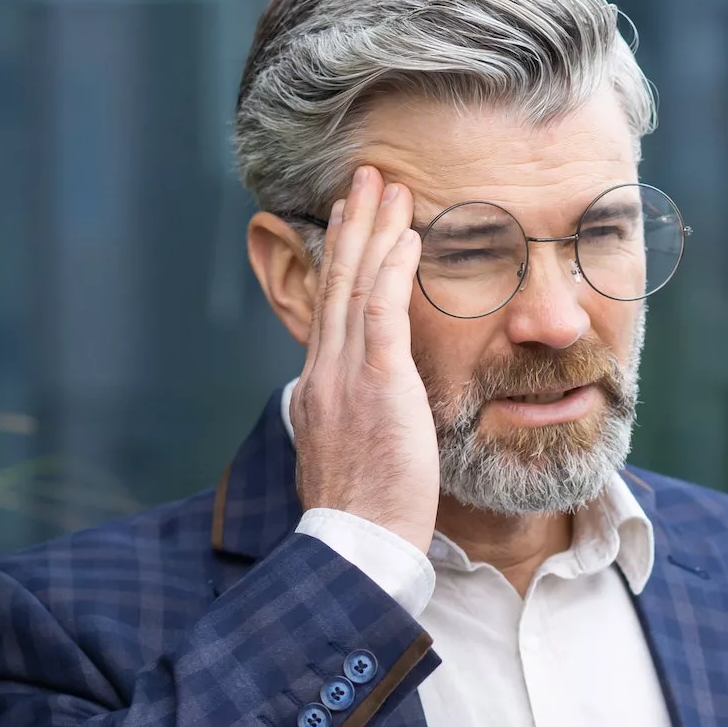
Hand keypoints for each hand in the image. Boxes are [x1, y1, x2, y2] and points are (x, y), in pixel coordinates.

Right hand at [291, 165, 439, 553]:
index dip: (341, 260)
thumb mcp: (353, 457)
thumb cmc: (364, 516)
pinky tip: (408, 236)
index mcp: (320, 388)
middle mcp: (326, 372)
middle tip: (364, 179)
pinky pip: (383, 313)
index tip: (351, 222)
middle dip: (352, 225)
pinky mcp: (376, 385)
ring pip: (357, 286)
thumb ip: (357, 423)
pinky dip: (393, 270)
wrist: (355, 547)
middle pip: (338, 283)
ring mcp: (346, 376)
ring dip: (374, 230)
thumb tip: (369, 415)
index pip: (331, 308)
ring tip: (386, 186)